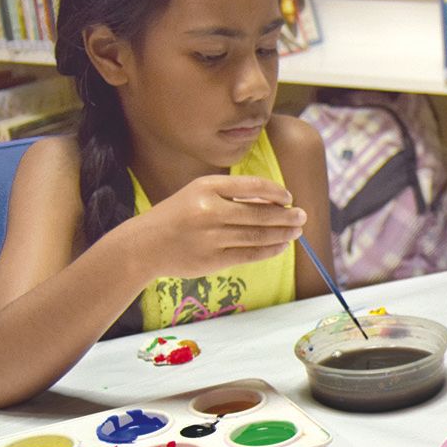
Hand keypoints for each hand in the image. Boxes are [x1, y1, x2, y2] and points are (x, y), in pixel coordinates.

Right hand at [126, 174, 304, 280]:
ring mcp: (212, 237)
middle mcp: (210, 210)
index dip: (276, 192)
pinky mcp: (213, 260)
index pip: (252, 186)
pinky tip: (281, 246)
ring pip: (258, 235)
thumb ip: (231, 195)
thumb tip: (274, 201)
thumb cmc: (177, 217)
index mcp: (206, 187)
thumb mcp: (197, 194)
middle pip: (260, 213)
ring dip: (283, 233)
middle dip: (287, 215)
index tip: (288, 197)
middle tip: (302, 215)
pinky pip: (250, 254)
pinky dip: (270, 250)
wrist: (144, 245)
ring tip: (296, 231)